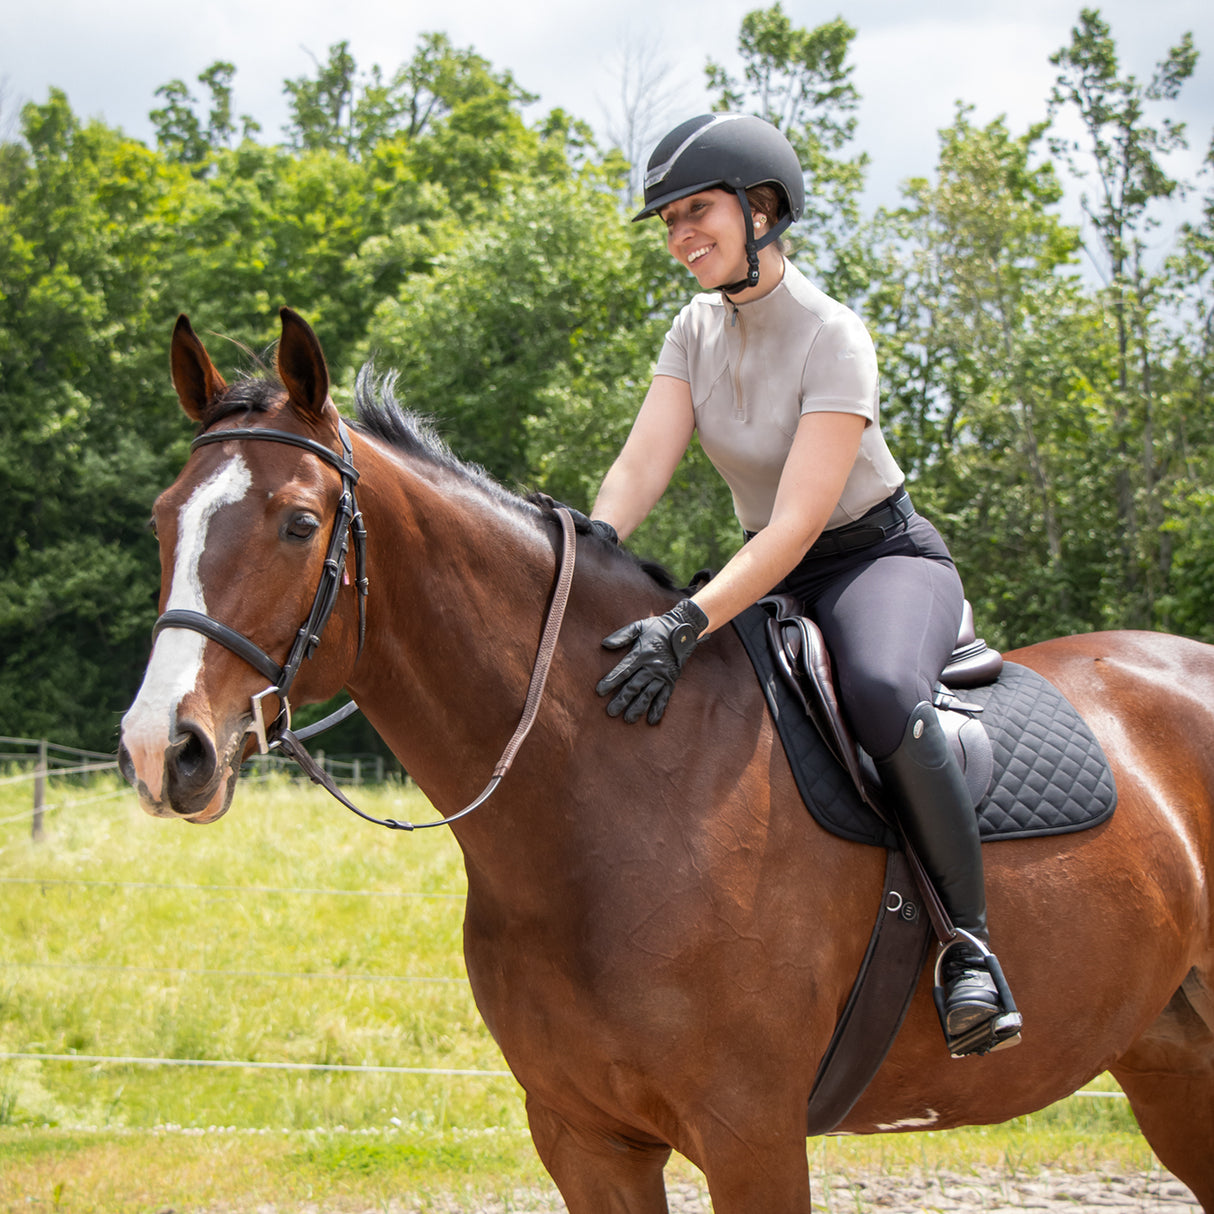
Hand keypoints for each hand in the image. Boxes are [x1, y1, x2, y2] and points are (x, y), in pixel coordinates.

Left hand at [596, 599, 708, 723]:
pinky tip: (651, 720)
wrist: (683, 630)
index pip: (624, 669)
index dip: (611, 680)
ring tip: (628, 719)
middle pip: (635, 686)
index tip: (599, 691)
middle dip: (622, 699)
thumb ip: (622, 635)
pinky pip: (664, 697)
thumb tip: (604, 644)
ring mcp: (663, 675)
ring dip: (638, 708)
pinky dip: (658, 709)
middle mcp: (652, 666)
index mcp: (642, 653)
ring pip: (648, 694)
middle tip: (611, 712)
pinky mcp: (671, 680)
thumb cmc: (657, 628)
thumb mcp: (639, 626)